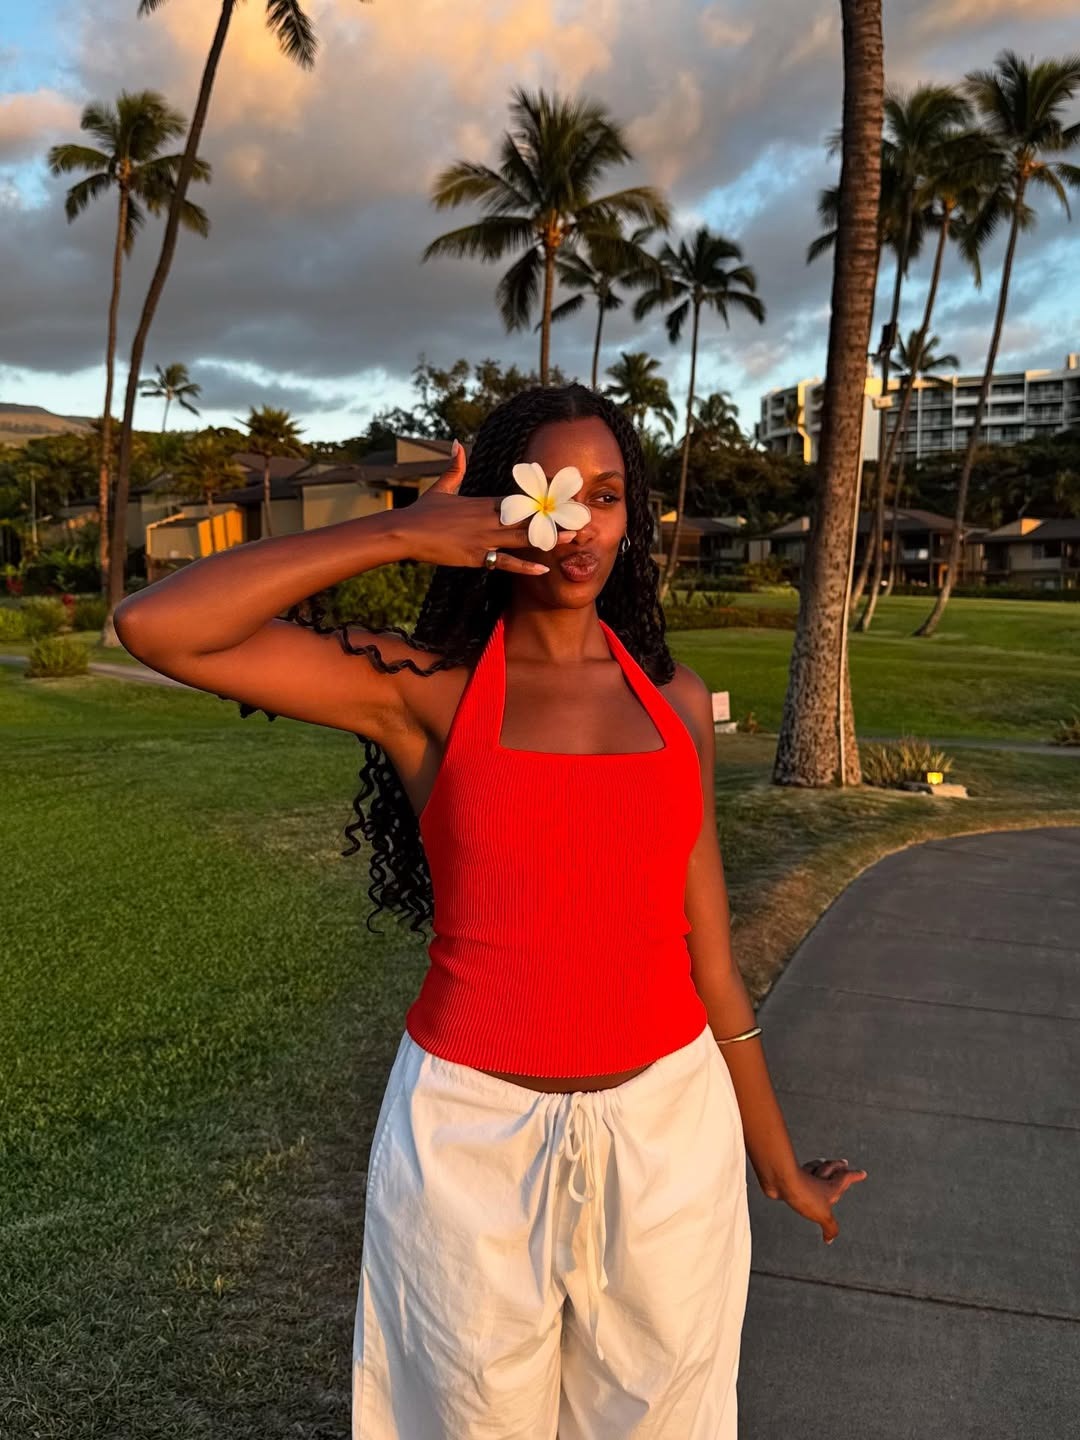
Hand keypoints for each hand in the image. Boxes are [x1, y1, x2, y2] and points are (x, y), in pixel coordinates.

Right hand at [400, 440, 575, 573]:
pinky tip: (542, 569)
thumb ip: (455, 467)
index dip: (544, 498)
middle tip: (579, 517)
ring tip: (571, 539)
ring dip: (548, 539)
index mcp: (484, 502)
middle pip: (528, 517)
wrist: (405, 531)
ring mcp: (483, 537)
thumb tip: (456, 443)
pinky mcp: (476, 556)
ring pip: (522, 537)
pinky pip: (504, 562)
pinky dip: (523, 566)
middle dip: (555, 518)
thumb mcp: (442, 487)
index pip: (520, 498)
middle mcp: (488, 518)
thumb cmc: (422, 511)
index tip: (564, 495)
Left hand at [772, 1156, 867, 1245]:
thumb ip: (830, 1228)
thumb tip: (830, 1239)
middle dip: (839, 1167)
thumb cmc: (804, 1194)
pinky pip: (800, 1173)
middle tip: (844, 1163)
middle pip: (832, 1169)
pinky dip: (804, 1172)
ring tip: (823, 1164)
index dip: (855, 1176)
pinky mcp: (791, 1177)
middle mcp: (820, 1179)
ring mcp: (805, 1176)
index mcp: (832, 1186)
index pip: (846, 1178)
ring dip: (821, 1166)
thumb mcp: (822, 1215)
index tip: (863, 1173)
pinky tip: (800, 1175)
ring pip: (816, 1168)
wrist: (780, 1181)